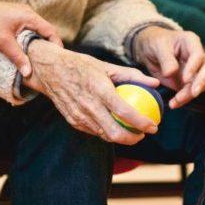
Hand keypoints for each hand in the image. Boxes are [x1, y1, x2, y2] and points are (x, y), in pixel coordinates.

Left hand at [0, 0, 62, 76]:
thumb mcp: (3, 42)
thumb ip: (18, 57)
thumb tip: (28, 73)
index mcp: (29, 16)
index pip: (50, 31)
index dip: (56, 45)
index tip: (58, 59)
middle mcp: (27, 13)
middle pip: (45, 30)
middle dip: (48, 46)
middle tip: (49, 62)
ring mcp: (20, 14)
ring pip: (35, 30)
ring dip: (37, 43)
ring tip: (38, 59)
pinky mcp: (13, 17)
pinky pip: (27, 29)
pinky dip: (29, 39)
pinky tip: (25, 50)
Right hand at [24, 40, 159, 144]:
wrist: (49, 70)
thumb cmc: (80, 65)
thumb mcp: (106, 65)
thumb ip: (132, 75)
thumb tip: (155, 83)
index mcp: (99, 89)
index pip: (124, 112)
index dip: (142, 123)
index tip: (153, 126)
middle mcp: (88, 105)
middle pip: (115, 133)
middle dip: (133, 138)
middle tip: (143, 134)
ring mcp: (79, 116)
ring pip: (104, 135)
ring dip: (121, 137)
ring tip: (131, 131)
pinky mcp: (73, 121)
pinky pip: (94, 131)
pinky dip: (106, 132)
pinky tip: (113, 126)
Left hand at [134, 27, 204, 108]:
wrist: (148, 49)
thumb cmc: (155, 42)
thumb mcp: (157, 46)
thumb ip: (166, 59)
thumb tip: (170, 73)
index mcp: (191, 42)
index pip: (198, 55)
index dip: (194, 67)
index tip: (185, 79)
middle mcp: (197, 56)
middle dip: (201, 82)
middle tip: (193, 93)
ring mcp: (195, 69)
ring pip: (201, 83)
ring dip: (190, 94)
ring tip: (176, 101)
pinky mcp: (188, 81)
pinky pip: (190, 92)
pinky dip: (184, 99)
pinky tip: (174, 104)